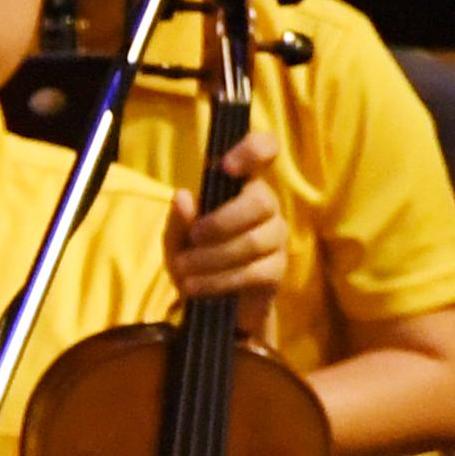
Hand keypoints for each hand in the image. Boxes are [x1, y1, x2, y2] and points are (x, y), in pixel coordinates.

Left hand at [166, 132, 290, 304]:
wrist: (209, 305)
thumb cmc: (195, 259)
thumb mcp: (177, 241)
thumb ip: (178, 220)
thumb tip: (183, 197)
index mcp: (242, 186)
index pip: (264, 150)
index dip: (253, 150)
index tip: (226, 167)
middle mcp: (266, 205)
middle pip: (261, 201)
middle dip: (222, 222)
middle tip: (194, 238)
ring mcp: (276, 237)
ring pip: (255, 241)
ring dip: (213, 257)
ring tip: (184, 271)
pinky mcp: (277, 269)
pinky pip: (255, 272)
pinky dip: (220, 280)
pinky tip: (196, 287)